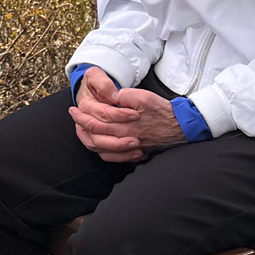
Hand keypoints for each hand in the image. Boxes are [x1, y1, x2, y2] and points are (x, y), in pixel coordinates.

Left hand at [69, 69, 183, 161]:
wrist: (180, 126)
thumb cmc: (162, 110)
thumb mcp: (143, 97)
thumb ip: (123, 96)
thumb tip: (109, 97)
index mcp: (124, 124)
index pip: (95, 121)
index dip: (82, 116)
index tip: (74, 109)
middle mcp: (124, 138)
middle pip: (94, 135)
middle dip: (80, 125)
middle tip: (74, 117)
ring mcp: (128, 148)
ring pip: (100, 148)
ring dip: (87, 139)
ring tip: (81, 129)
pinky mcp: (134, 153)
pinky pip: (111, 158)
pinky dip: (100, 151)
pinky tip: (96, 144)